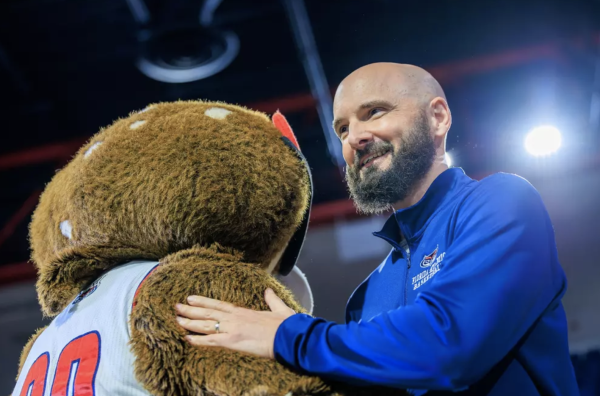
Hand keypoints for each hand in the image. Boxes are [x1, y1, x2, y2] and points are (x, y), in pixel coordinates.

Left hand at [175, 288, 295, 358]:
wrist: (288, 336)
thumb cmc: (285, 325)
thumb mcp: (279, 309)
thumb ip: (271, 300)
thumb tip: (268, 291)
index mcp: (244, 312)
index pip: (219, 305)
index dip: (204, 302)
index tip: (191, 298)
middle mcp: (235, 318)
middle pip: (208, 313)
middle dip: (190, 310)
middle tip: (176, 307)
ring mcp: (232, 329)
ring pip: (206, 325)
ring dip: (190, 323)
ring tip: (177, 320)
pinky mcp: (233, 341)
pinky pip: (211, 341)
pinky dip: (198, 340)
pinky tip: (187, 339)